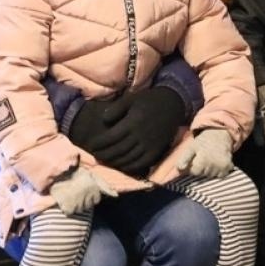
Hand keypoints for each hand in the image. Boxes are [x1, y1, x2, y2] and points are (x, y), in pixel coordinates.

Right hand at [49, 167, 114, 214]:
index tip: (83, 189)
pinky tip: (65, 199)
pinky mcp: (68, 207)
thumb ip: (105, 186)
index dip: (89, 195)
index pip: (96, 200)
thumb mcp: (93, 176)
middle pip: (88, 205)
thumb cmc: (76, 173)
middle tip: (75, 192)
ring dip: (75, 204)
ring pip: (80, 209)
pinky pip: (70, 211)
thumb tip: (116, 195)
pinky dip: (67, 207)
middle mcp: (87, 196)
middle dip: (83, 200)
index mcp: (94, 188)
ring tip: (70, 195)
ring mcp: (77, 202)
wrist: (58, 173)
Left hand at [67, 87, 185, 177]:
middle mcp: (141, 136)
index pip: (111, 137)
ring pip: (128, 158)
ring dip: (114, 162)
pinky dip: (130, 167)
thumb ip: (116, 109)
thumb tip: (103, 120)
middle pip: (118, 150)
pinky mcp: (156, 151)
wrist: (173, 104)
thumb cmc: (149, 100)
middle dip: (104, 154)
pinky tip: (122, 165)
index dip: (100, 143)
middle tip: (94, 155)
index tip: (91, 145)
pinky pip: (141, 163)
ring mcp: (149, 145)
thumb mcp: (131, 99)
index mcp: (133, 122)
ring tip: (105, 161)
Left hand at [175, 128, 234, 178]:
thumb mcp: (192, 147)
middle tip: (203, 159)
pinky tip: (216, 163)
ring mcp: (221, 165)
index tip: (195, 160)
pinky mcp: (228, 166)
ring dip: (210, 171)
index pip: (195, 172)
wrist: (220, 135)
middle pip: (203, 175)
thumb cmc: (203, 141)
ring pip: (212, 176)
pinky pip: (221, 175)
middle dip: (201, 169)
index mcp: (203, 159)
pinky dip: (219, 171)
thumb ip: (184, 158)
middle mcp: (213, 164)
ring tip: (210, 160)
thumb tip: (179, 169)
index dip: (193, 167)